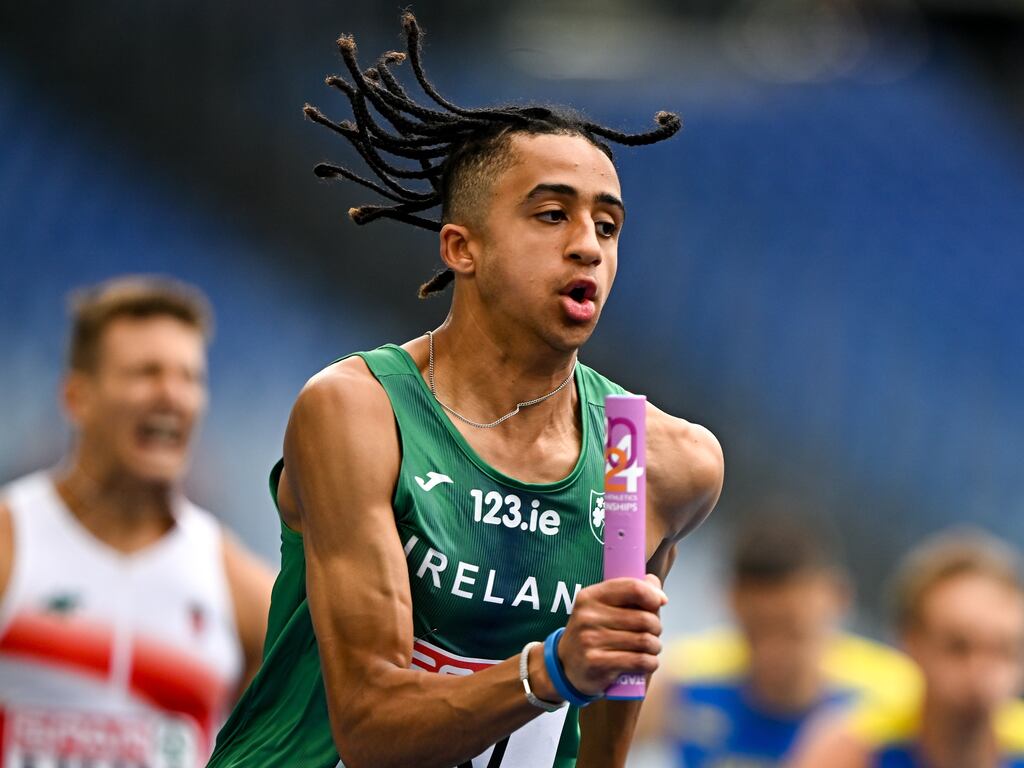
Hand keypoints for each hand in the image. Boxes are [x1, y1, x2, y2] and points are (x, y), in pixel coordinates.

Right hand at [553, 574, 666, 696]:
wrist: (566, 666)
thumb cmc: (593, 632)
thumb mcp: (601, 607)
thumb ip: (628, 592)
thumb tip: (654, 582)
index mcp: (590, 596)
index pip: (632, 588)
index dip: (652, 595)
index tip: (660, 602)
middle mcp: (588, 616)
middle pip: (644, 618)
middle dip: (656, 627)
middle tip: (653, 632)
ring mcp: (591, 640)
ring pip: (645, 641)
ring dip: (655, 646)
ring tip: (650, 648)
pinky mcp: (597, 663)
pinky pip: (640, 661)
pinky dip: (651, 662)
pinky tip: (647, 662)